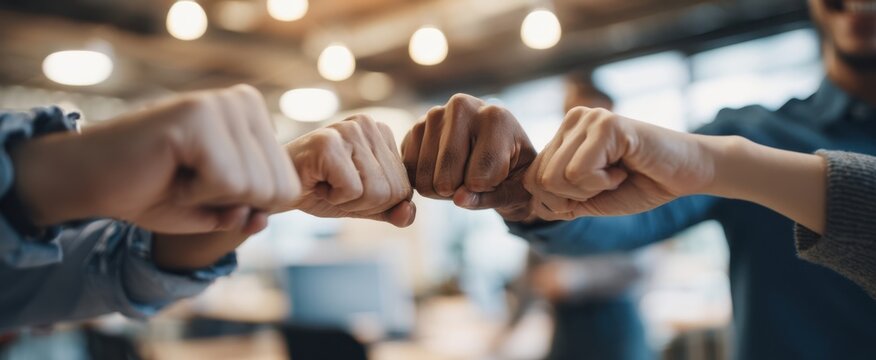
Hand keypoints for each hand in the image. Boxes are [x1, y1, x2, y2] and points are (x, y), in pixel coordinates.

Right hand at [13, 84, 300, 233]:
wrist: (89, 179)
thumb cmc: (151, 191)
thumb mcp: (214, 210)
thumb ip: (248, 213)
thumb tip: (265, 218)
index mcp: (255, 117)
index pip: (288, 187)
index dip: (246, 207)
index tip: (206, 187)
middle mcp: (245, 102)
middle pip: (277, 189)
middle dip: (232, 204)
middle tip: (189, 182)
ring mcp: (222, 104)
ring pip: (254, 186)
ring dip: (211, 197)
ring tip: (179, 174)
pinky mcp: (198, 115)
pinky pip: (228, 181)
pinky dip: (196, 193)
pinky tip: (171, 170)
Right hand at [285, 115, 414, 226]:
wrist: (276, 186)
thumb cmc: (319, 189)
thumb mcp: (363, 204)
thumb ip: (390, 210)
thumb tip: (408, 215)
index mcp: (382, 132)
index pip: (405, 188)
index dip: (377, 203)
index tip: (349, 187)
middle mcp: (369, 124)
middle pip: (393, 191)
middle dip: (363, 203)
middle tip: (335, 187)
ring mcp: (348, 129)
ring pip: (376, 192)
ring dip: (347, 201)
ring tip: (326, 183)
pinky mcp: (328, 142)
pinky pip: (353, 190)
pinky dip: (333, 198)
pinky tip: (317, 182)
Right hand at [401, 94, 536, 220]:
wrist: (498, 149)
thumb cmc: (513, 173)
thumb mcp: (517, 190)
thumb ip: (493, 198)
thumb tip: (458, 198)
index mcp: (495, 117)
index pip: (479, 178)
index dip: (487, 190)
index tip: (501, 176)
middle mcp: (461, 106)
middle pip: (447, 178)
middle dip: (459, 192)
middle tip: (475, 178)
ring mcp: (434, 115)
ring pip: (425, 179)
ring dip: (441, 190)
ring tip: (460, 172)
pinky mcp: (415, 127)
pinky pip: (410, 173)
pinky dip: (424, 182)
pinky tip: (442, 169)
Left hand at [525, 107, 713, 219]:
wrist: (688, 174)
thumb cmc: (642, 184)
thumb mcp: (591, 199)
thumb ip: (560, 200)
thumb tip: (532, 206)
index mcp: (565, 135)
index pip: (532, 180)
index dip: (560, 201)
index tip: (594, 192)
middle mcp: (572, 120)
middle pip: (541, 180)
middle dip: (574, 197)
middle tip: (608, 183)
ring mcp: (588, 118)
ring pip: (557, 177)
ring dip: (591, 189)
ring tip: (616, 173)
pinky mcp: (606, 124)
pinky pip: (579, 172)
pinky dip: (603, 182)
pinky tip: (624, 168)